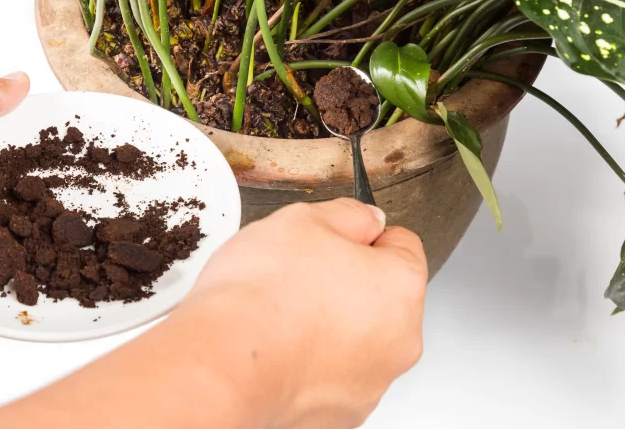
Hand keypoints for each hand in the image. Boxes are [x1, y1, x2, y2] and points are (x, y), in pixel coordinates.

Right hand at [178, 198, 428, 427]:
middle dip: (347, 283)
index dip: (364, 235)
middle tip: (300, 275)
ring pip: (356, 340)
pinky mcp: (338, 415)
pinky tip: (277, 348)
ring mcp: (369, 384)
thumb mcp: (304, 219)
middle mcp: (398, 342)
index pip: (403, 245)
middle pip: (381, 297)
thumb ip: (348, 215)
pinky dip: (309, 364)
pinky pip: (330, 377)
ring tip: (282, 315)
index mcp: (401, 287)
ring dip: (329, 326)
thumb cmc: (262, 297)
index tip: (336, 238)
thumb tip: (365, 220)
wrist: (222, 365)